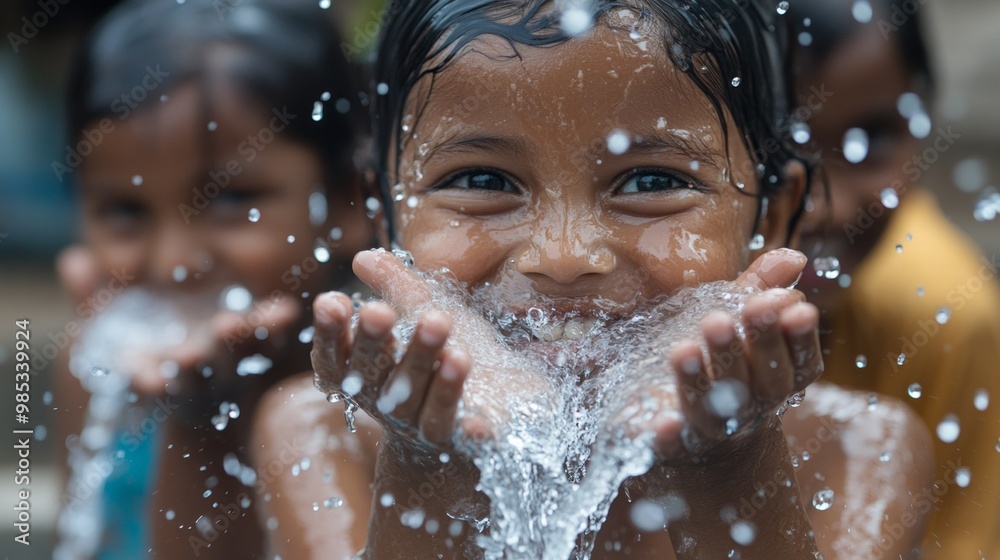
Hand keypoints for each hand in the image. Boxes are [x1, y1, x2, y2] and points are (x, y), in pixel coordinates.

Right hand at [58, 245, 300, 401]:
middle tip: (192, 353)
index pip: (148, 378)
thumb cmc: (145, 348)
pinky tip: (285, 310)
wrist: (197, 384)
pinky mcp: (254, 349)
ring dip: (235, 342)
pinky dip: (273, 326)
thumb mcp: (110, 328)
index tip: (147, 380)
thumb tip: (72, 258)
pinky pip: (267, 340)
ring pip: (234, 358)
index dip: (147, 379)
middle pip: (196, 372)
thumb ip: (92, 297)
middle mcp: (193, 375)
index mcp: (154, 373)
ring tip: (231, 324)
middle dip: (195, 364)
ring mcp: (226, 365)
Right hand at [311, 250, 552, 447]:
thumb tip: (364, 256)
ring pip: (417, 398)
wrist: (477, 421)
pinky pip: (462, 434)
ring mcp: (422, 424)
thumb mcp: (421, 317)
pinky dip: (468, 427)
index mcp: (370, 375)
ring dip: (424, 363)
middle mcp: (388, 403)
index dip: (331, 334)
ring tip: (438, 323)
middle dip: (375, 342)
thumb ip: (395, 288)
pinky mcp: (463, 439)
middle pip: (373, 374)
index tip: (331, 301)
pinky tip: (475, 421)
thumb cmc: (443, 360)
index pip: (337, 358)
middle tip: (378, 311)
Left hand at [619, 249, 823, 459]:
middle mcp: (750, 408)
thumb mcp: (736, 318)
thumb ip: (759, 287)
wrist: (691, 436)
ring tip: (683, 347)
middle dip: (755, 348)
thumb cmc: (719, 364)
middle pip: (763, 384)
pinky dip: (668, 435)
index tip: (800, 308)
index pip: (800, 364)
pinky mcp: (671, 445)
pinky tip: (662, 422)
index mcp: (773, 378)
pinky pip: (671, 445)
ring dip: (701, 380)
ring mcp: (711, 430)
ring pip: (714, 410)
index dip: (800, 339)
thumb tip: (794, 256)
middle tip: (739, 312)